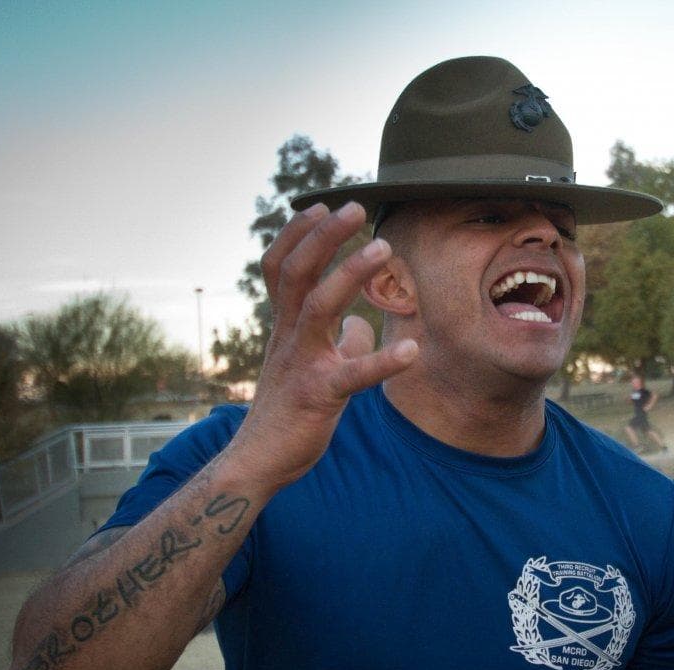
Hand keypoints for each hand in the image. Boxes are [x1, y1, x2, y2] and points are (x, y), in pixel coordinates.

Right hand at [230, 201, 417, 489]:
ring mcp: (301, 364)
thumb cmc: (288, 412)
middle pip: (296, 273)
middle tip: (354, 206)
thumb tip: (362, 327)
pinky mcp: (317, 396)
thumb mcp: (313, 368)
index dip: (297, 234)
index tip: (322, 205)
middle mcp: (288, 337)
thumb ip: (338, 343)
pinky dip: (383, 361)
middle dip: (324, 236)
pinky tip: (413, 349)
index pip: (281, 267)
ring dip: (350, 273)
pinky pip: (352, 375)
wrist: (260, 460)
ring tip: (384, 248)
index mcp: (285, 327)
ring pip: (319, 306)